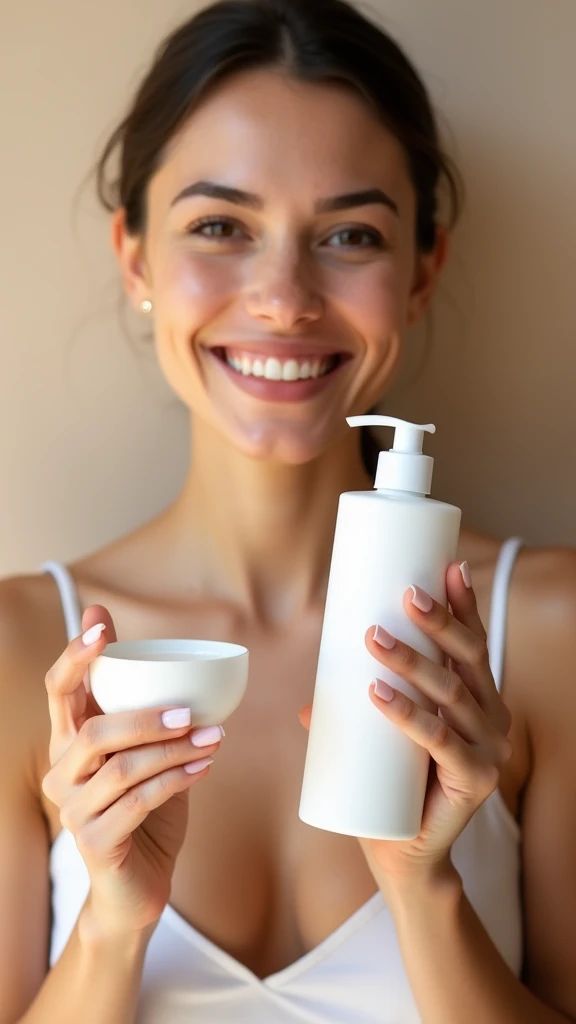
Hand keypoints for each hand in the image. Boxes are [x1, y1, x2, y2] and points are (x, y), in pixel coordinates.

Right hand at [42, 606, 223, 935]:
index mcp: (69, 742)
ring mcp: (72, 810)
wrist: (137, 887)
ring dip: (173, 750)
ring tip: (213, 739)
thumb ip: (153, 714)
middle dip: (145, 717)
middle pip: (92, 732)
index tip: (100, 626)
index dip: (75, 657)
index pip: (59, 691)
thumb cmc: (146, 810)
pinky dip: (177, 780)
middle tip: (188, 711)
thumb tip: (183, 663)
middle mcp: (62, 773)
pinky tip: (204, 768)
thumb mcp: (149, 754)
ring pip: (122, 768)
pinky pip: (138, 802)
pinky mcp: (94, 842)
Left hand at [299, 562, 512, 889]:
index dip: (465, 604)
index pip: (474, 643)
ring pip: (450, 694)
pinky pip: (439, 741)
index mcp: (479, 701)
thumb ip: (351, 716)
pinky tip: (378, 692)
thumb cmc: (393, 786)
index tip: (449, 565)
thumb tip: (310, 705)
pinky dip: (406, 715)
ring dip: (411, 660)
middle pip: (467, 660)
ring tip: (372, 637)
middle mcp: (493, 720)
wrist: (406, 854)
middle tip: (404, 593)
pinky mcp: (476, 782)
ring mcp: (489, 751)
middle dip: (437, 622)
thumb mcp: (378, 740)